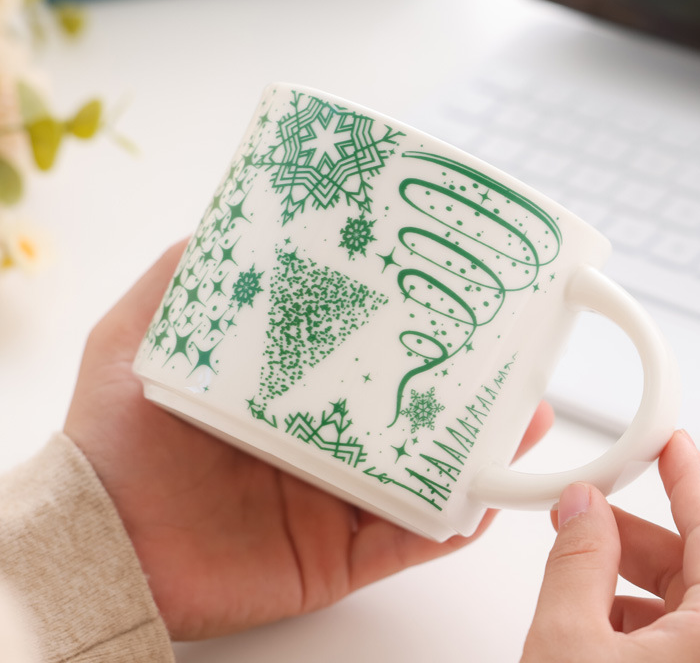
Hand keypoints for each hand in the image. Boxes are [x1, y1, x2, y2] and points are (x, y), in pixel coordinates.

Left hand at [64, 242, 553, 640]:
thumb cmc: (114, 438)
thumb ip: (184, 279)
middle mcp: (321, 439)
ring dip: (478, 447)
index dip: (406, 323)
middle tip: (509, 350)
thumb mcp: (140, 335)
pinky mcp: (338, 554)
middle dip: (463, 380)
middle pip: (407, 406)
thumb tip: (231, 218)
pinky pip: (407, 539)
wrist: (101, 544)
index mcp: (289, 389)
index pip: (362, 351)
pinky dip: (450, 522)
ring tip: (524, 417)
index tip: (445, 288)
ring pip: (424, 470)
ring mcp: (336, 498)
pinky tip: (484, 495)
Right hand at [522, 430, 699, 661]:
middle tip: (589, 507)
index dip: (688, 476)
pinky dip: (628, 618)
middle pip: (692, 566)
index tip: (671, 441)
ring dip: (624, 578)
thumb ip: (577, 560)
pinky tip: (584, 620)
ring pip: (678, 606)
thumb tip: (584, 507)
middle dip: (634, 533)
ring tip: (572, 570)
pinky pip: (672, 641)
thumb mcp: (568, 639)